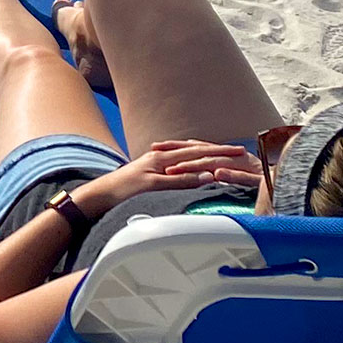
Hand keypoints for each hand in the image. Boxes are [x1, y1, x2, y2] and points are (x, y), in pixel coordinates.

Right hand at [72, 140, 262, 219]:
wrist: (100, 194)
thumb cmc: (124, 191)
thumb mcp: (151, 182)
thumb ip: (171, 178)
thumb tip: (192, 179)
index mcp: (163, 157)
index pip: (193, 150)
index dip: (214, 148)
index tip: (234, 149)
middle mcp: (161, 157)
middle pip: (196, 150)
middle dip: (220, 149)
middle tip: (241, 150)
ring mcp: (156, 167)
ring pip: (190, 159)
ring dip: (212, 158)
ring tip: (232, 158)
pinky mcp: (151, 180)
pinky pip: (176, 178)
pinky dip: (194, 176)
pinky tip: (209, 176)